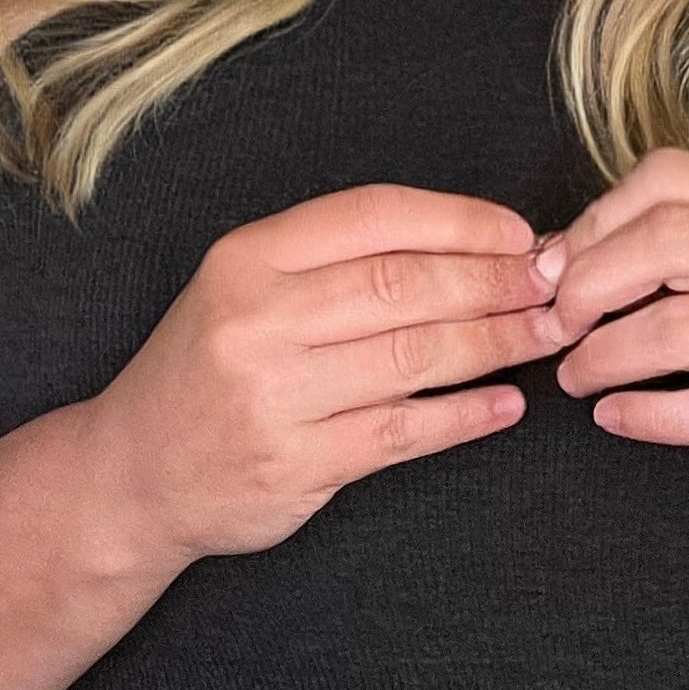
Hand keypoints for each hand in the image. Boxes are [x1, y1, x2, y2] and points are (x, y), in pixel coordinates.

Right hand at [96, 183, 556, 567]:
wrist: (133, 473)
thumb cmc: (209, 368)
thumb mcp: (247, 287)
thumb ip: (339, 263)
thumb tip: (472, 243)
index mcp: (248, 258)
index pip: (376, 217)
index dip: (462, 221)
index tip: (522, 234)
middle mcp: (256, 320)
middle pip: (404, 286)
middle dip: (495, 283)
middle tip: (555, 286)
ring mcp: (273, 397)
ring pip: (412, 359)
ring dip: (495, 345)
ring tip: (547, 335)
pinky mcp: (295, 466)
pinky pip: (403, 436)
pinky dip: (464, 419)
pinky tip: (506, 406)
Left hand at [531, 147, 688, 533]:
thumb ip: (684, 256)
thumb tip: (563, 255)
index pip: (670, 179)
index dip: (595, 221)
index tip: (558, 269)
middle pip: (666, 241)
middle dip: (588, 284)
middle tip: (556, 325)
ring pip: (677, 327)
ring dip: (602, 356)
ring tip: (575, 377)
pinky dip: (644, 415)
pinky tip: (614, 417)